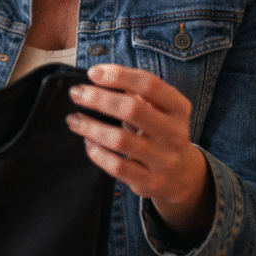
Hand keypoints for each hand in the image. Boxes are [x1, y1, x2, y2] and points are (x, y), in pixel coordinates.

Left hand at [66, 64, 214, 243]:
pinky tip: (87, 142)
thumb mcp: (159, 109)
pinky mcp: (150, 182)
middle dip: (98, 99)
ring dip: (90, 127)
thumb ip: (136, 90)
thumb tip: (99, 74)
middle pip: (132, 109)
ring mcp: (164, 160)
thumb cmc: (159, 131)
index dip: (118, 75)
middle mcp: (175, 133)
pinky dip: (97, 152)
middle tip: (76, 93)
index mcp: (179, 108)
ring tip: (73, 119)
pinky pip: (116, 166)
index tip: (92, 73)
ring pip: (120, 140)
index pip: (148, 84)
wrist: (182, 175)